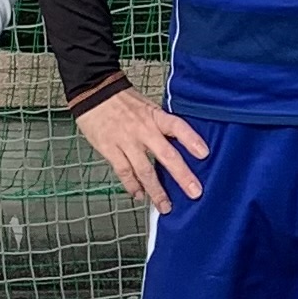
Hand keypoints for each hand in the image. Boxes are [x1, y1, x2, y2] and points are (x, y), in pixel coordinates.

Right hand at [74, 86, 208, 211]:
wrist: (92, 91)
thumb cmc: (122, 100)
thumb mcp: (147, 106)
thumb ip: (160, 124)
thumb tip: (177, 144)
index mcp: (154, 116)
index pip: (177, 126)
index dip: (191, 139)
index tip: (204, 154)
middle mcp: (143, 129)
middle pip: (166, 155)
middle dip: (182, 176)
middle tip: (195, 192)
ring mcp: (126, 141)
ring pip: (145, 170)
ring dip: (156, 191)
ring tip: (165, 207)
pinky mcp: (109, 149)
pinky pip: (124, 171)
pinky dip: (132, 185)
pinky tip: (139, 195)